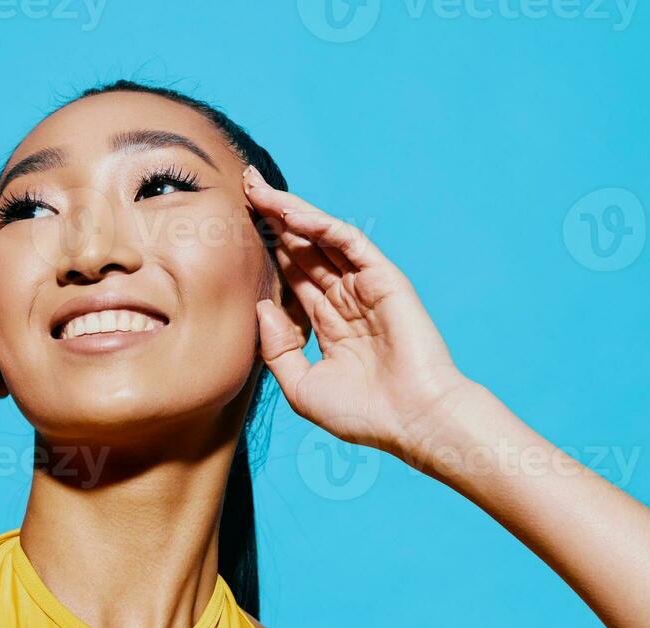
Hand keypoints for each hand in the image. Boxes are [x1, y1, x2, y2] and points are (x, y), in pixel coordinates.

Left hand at [242, 167, 477, 460]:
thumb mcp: (302, 387)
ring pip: (321, 238)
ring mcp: (364, 287)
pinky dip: (320, 225)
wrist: (411, 421)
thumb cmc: (363, 414)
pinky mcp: (384, 278)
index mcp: (327, 324)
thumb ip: (279, 348)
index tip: (238, 226)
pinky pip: (349, 242)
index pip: (292, 275)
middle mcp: (344, 300)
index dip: (268, 249)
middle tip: (245, 185)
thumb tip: (261, 306)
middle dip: (273, 217)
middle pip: (302, 248)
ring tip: (258, 187)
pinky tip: (290, 212)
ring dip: (290, 210)